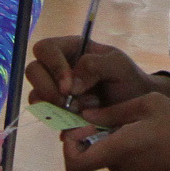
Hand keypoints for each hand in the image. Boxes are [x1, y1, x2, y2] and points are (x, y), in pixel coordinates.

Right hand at [26, 36, 155, 115]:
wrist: (136, 107)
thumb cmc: (128, 80)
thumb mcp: (118, 65)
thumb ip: (94, 65)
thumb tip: (71, 85)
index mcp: (71, 48)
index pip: (46, 49)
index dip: (53, 66)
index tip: (69, 88)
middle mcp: (58, 68)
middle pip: (33, 71)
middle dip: (49, 90)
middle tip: (71, 103)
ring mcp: (55, 90)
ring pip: (36, 96)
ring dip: (56, 107)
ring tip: (83, 112)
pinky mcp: (57, 111)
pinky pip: (46, 116)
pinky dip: (61, 122)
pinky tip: (81, 122)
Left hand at [61, 92, 169, 170]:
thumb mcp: (149, 105)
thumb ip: (113, 111)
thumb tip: (86, 115)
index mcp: (117, 151)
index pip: (73, 162)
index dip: (69, 145)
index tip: (82, 125)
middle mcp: (120, 170)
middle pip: (92, 155)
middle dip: (96, 135)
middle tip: (116, 115)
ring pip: (112, 156)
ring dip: (117, 140)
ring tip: (143, 122)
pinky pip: (128, 162)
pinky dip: (131, 149)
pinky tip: (154, 136)